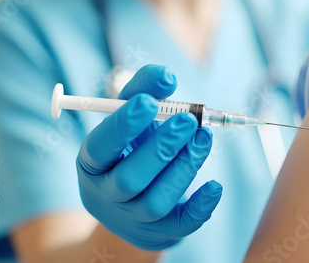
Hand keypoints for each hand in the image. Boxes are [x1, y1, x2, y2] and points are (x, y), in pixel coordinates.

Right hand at [76, 64, 221, 249]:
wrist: (129, 201)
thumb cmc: (130, 148)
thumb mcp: (130, 117)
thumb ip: (144, 89)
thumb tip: (168, 77)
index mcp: (93, 161)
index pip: (100, 147)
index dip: (122, 126)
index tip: (148, 102)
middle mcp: (107, 193)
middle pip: (130, 178)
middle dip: (162, 147)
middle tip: (189, 120)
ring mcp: (133, 217)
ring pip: (156, 201)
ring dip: (184, 168)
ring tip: (204, 139)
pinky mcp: (160, 232)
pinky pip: (181, 226)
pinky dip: (200, 206)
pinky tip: (215, 185)